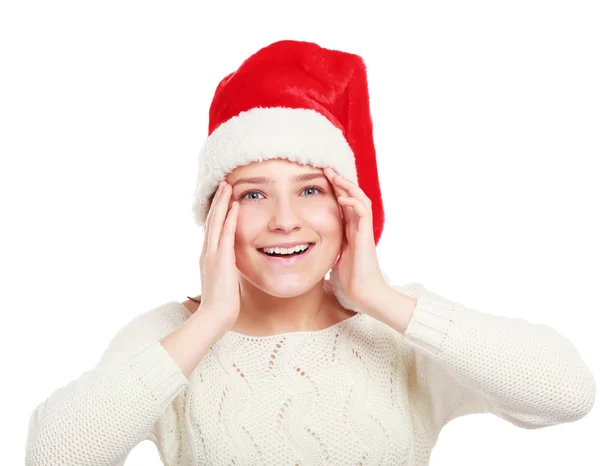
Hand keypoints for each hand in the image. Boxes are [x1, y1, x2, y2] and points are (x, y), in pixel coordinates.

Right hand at [198, 180, 240, 327]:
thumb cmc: (222, 304)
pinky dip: (229, 218)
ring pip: (216, 222)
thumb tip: (230, 266)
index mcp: (207, 256)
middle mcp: (207, 252)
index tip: (222, 199)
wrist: (215, 316)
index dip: (216, 212)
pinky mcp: (220, 259)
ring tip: (227, 186)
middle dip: (217, 201)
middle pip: (211, 220)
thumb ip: (225, 269)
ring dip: (222, 203)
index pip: (211, 229)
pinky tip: (234, 205)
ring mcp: (212, 254)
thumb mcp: (223, 281)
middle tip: (223, 184)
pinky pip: (226, 234)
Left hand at [323, 167, 387, 310]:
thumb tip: (309, 253)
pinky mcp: (366, 237)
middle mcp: (357, 229)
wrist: (363, 296)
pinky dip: (354, 203)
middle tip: (326, 169)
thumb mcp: (332, 261)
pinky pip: (363, 214)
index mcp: (349, 233)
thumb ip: (326, 252)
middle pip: (352, 198)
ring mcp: (363, 232)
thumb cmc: (350, 284)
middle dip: (340, 183)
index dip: (334, 192)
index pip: (343, 205)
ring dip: (348, 187)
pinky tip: (343, 198)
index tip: (320, 180)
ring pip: (360, 201)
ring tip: (335, 177)